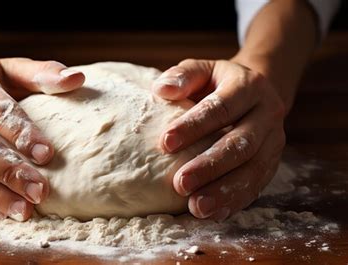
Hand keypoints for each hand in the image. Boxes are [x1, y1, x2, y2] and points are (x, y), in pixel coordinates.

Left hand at [153, 59, 285, 220]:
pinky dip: (235, 202)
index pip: (221, 107)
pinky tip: (214, 214)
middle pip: (241, 144)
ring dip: (224, 191)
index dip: (194, 126)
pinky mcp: (272, 163)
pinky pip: (257, 185)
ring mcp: (274, 141)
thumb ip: (183, 76)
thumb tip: (161, 89)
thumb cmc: (217, 83)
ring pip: (253, 170)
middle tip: (180, 183)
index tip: (165, 143)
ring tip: (196, 207)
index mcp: (249, 86)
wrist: (254, 93)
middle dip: (210, 165)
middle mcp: (267, 114)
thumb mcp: (202, 70)